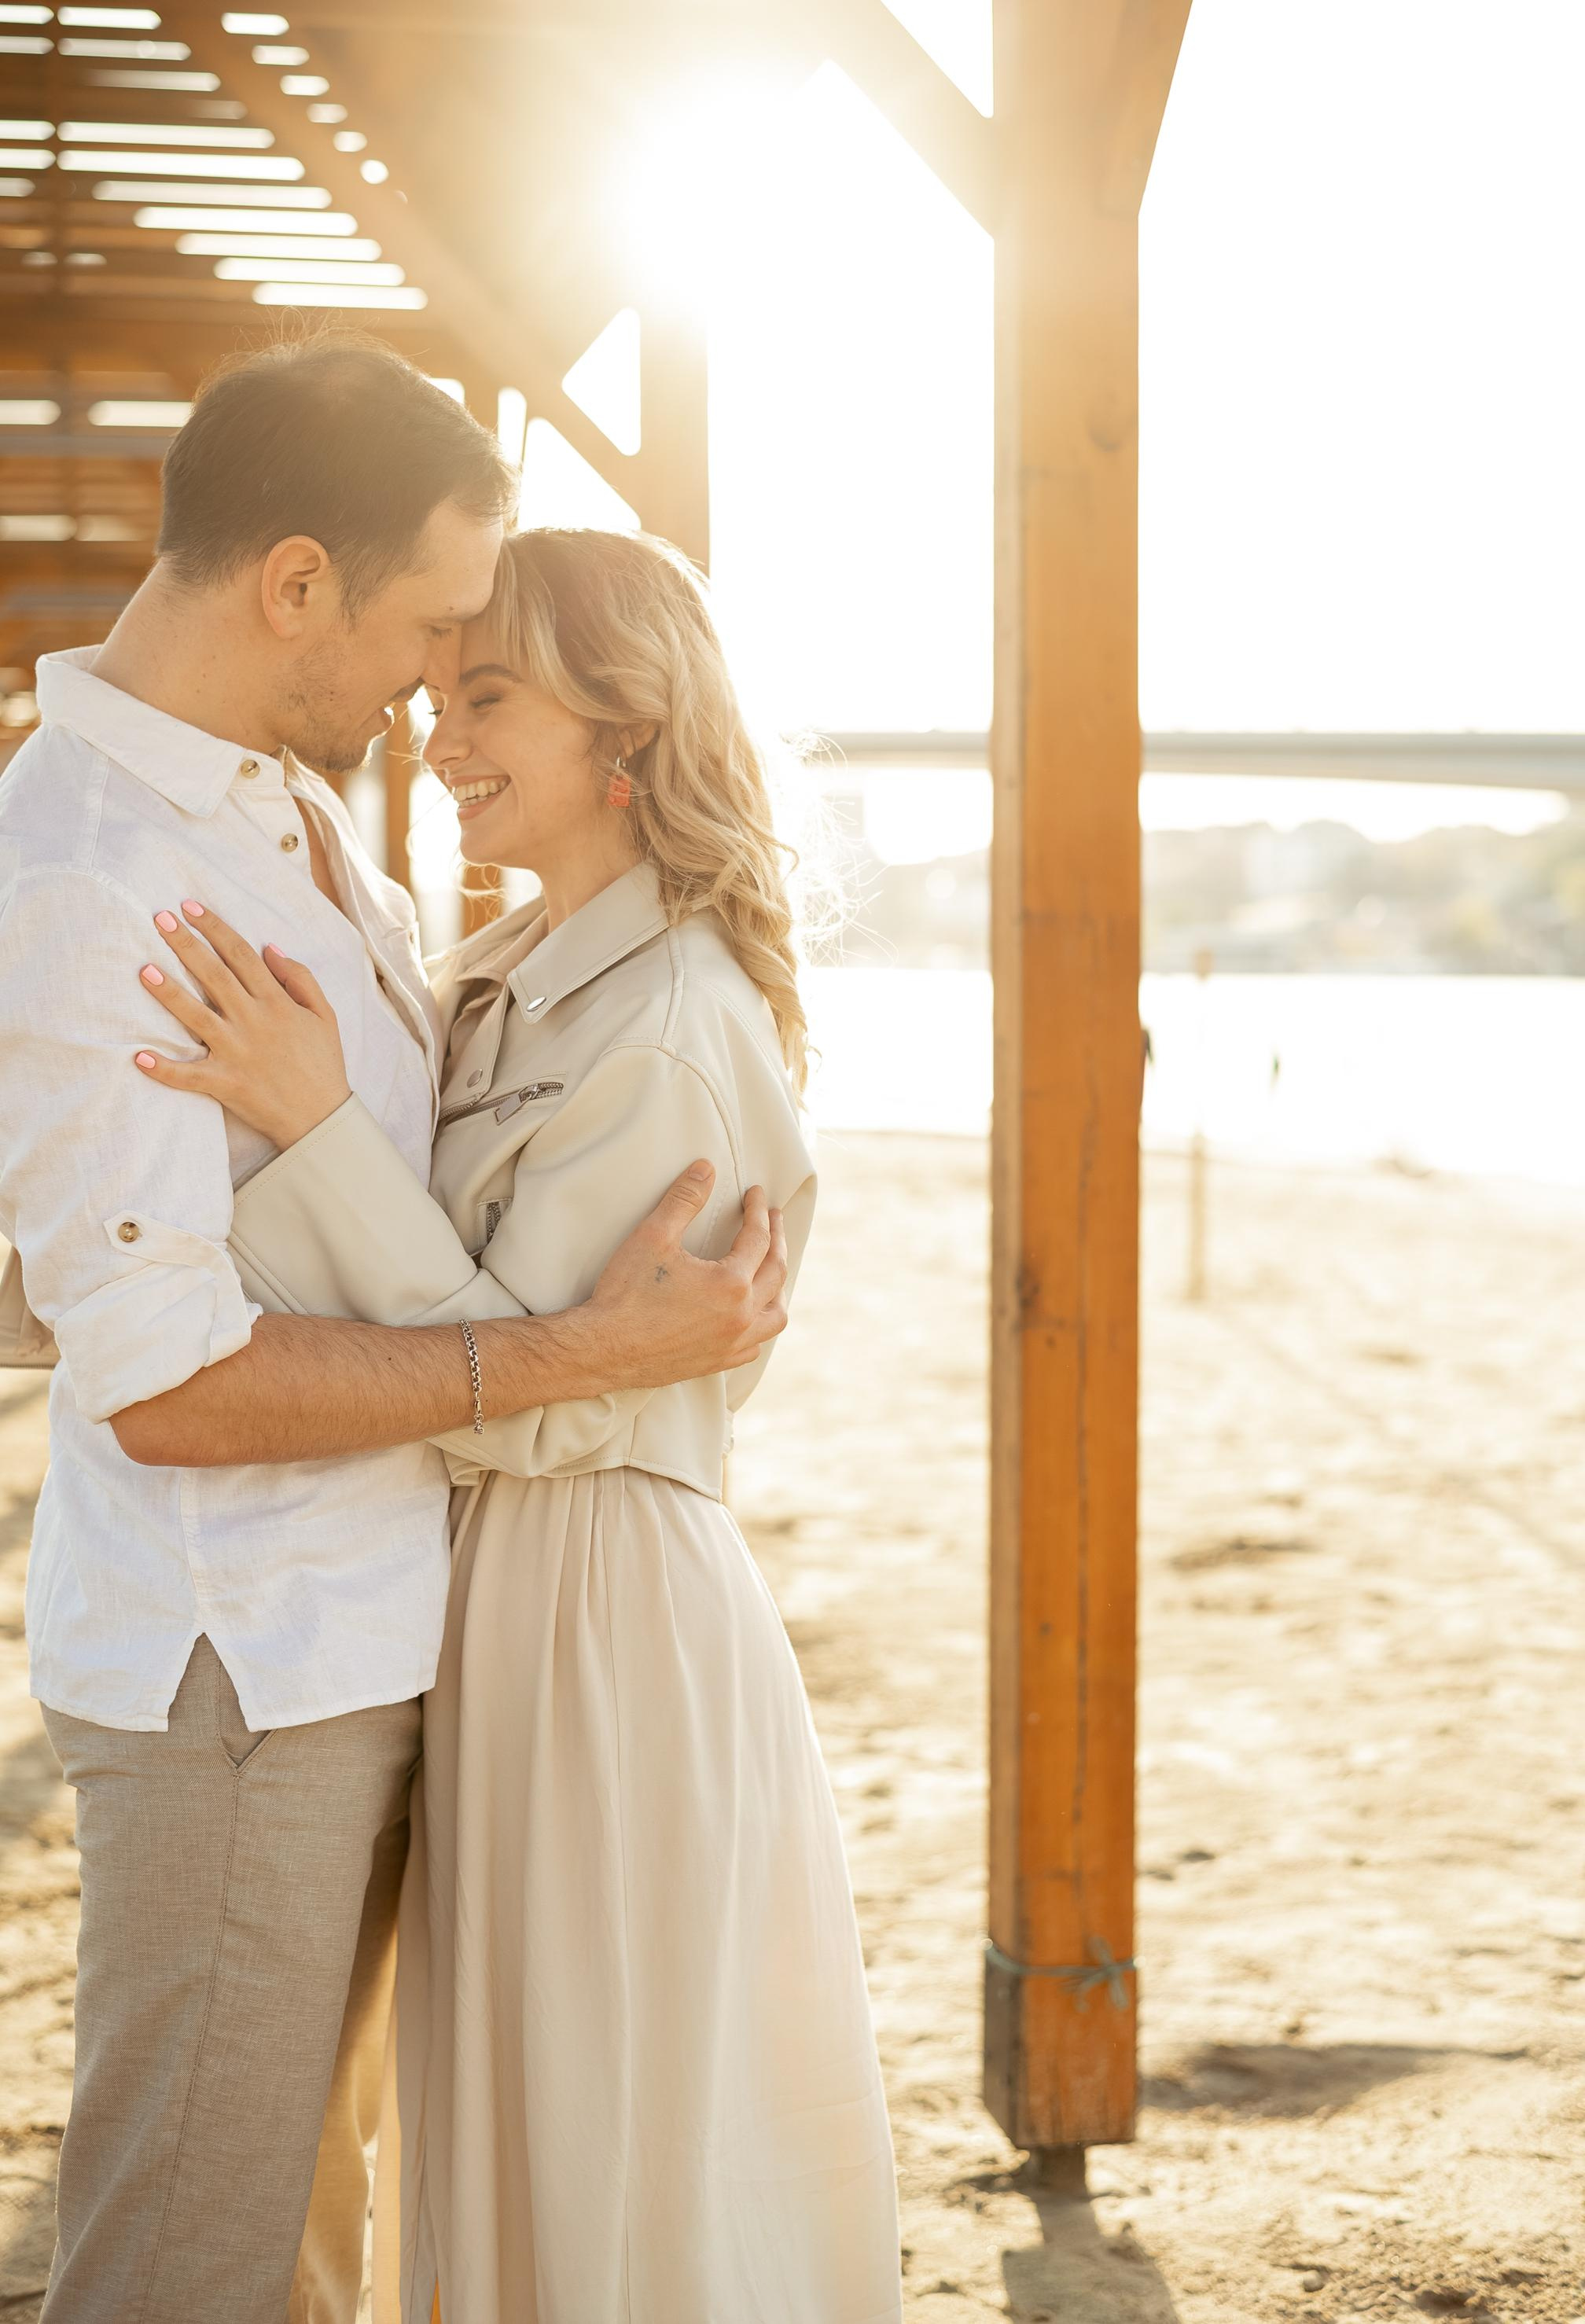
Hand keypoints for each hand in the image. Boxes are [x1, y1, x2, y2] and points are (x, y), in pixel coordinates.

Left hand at [132, 900, 351, 1148]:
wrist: (322, 1117)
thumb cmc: (324, 1064)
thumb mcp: (324, 1015)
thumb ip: (300, 978)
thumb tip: (269, 949)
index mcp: (277, 1003)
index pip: (241, 955)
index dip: (214, 928)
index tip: (190, 908)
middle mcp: (254, 1022)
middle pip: (214, 974)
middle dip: (186, 944)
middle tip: (159, 918)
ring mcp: (237, 1052)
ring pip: (195, 1016)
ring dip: (169, 993)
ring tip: (144, 970)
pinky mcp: (225, 1083)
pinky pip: (189, 1075)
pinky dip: (164, 1069)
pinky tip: (140, 1056)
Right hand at [586, 1164, 788, 1386]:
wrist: (601, 1349)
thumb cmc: (625, 1294)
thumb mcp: (653, 1236)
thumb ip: (684, 1199)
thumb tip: (705, 1169)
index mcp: (731, 1284)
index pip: (757, 1238)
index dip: (758, 1211)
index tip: (755, 1194)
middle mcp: (740, 1317)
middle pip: (776, 1272)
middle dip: (777, 1239)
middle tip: (773, 1219)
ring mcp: (730, 1344)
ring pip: (774, 1317)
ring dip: (778, 1288)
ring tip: (772, 1269)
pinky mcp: (715, 1363)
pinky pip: (753, 1347)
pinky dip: (759, 1327)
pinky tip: (750, 1318)